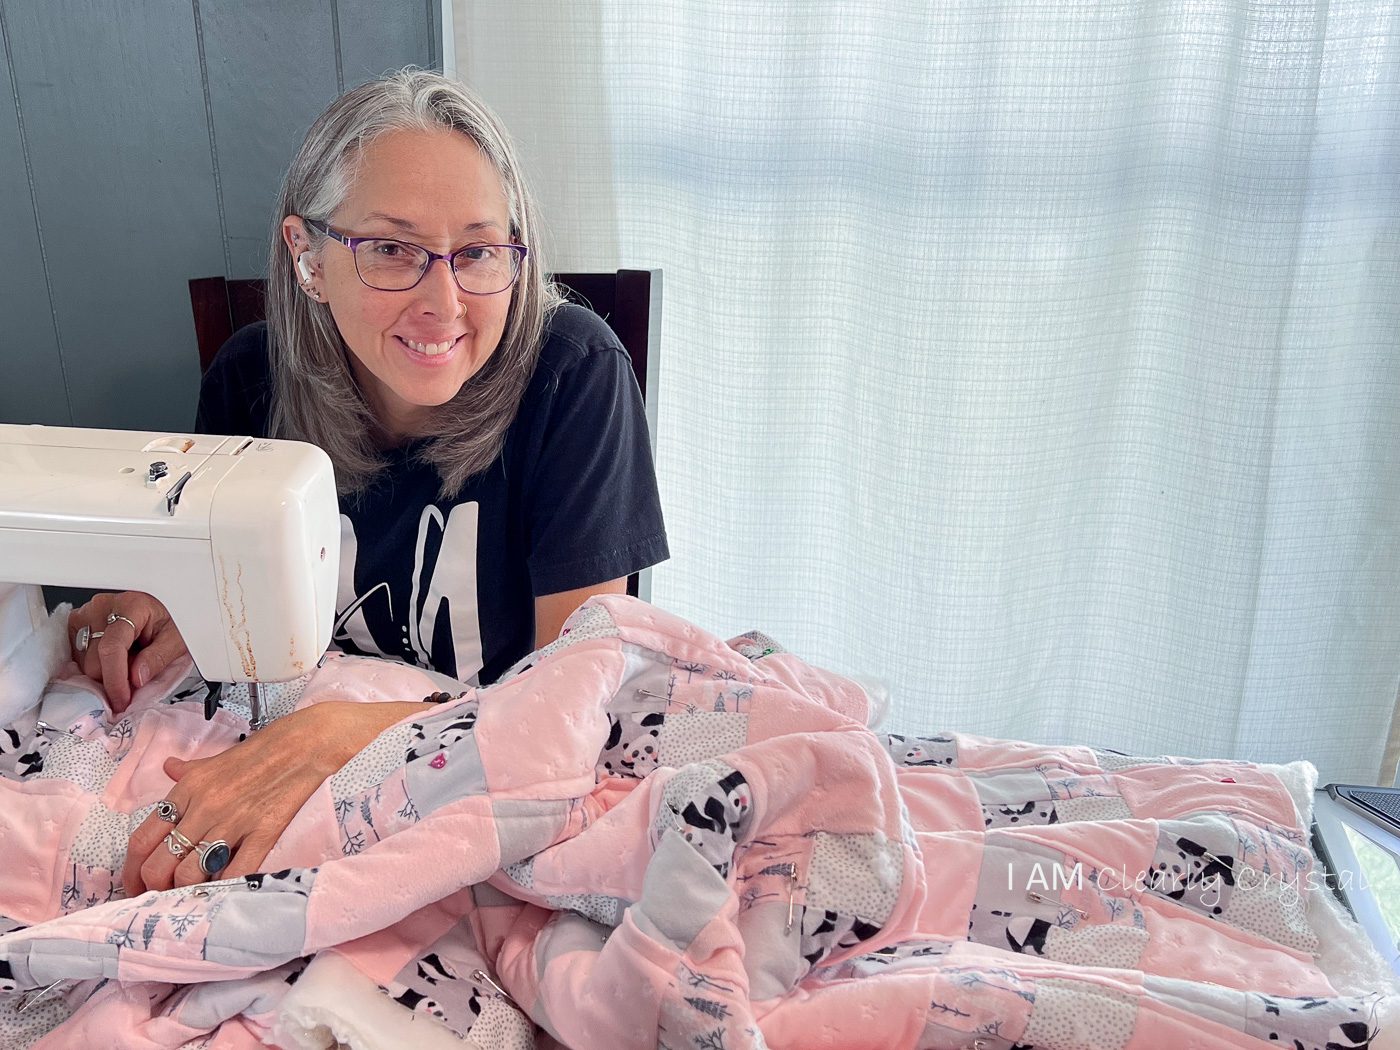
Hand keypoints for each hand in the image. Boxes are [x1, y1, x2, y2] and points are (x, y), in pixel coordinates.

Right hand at [68, 592, 188, 712]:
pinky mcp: (75, 625)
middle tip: (135, 679)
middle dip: (113, 680)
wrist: (159, 607)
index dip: (115, 680)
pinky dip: (94, 667)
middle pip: (94, 662)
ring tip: (127, 662)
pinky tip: (111, 662)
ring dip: (104, 673)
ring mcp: (85, 615)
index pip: (112, 648)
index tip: (122, 700)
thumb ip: (157, 658)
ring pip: (82, 663)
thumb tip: (136, 679)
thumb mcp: (176, 639)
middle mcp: (102, 607)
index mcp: (130, 606)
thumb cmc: (167, 620)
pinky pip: (75, 658)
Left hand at [122, 700, 422, 893]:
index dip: (131, 871)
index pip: (142, 839)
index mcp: (188, 788)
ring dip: (186, 892)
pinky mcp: (264, 832)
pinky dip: (224, 889)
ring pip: (190, 874)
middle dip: (154, 889)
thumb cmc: (264, 748)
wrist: (309, 742)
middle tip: (159, 898)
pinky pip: (235, 873)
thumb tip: (166, 769)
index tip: (134, 884)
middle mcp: (205, 807)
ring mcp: (234, 822)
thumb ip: (189, 771)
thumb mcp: (217, 756)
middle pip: (160, 865)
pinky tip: (222, 893)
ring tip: (190, 896)